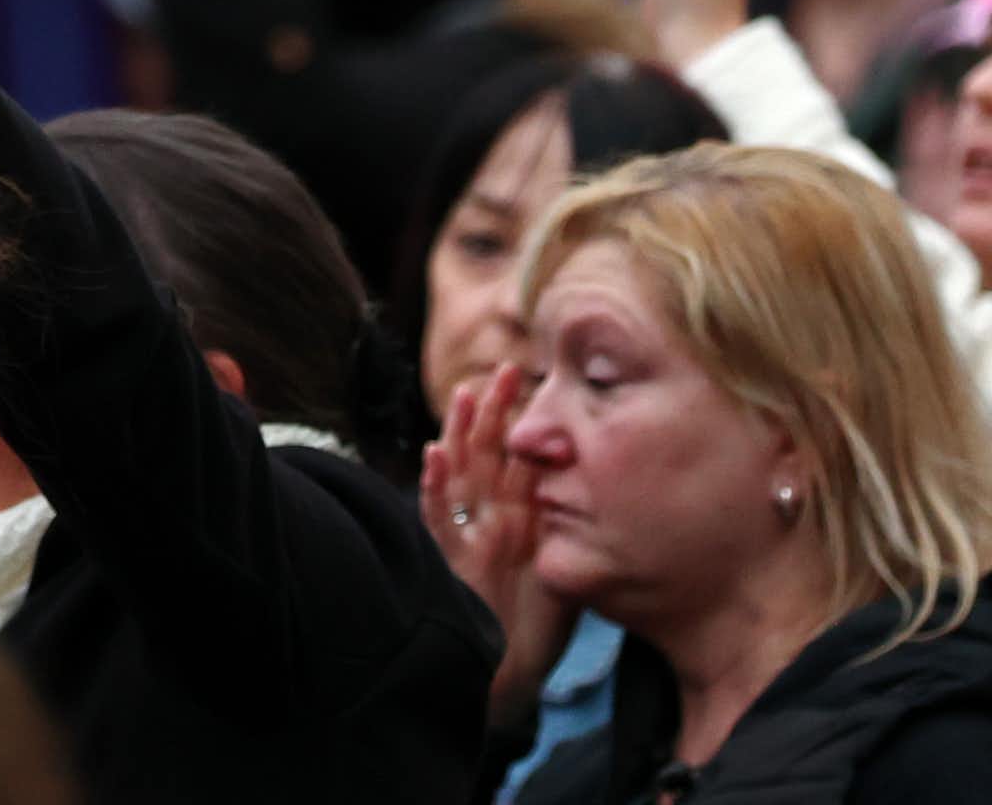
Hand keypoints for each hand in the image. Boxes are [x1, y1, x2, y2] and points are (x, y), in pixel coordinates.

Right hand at [420, 364, 572, 726]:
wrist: (509, 672)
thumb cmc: (536, 625)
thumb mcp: (568, 570)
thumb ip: (574, 534)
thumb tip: (609, 504)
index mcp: (520, 515)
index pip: (523, 456)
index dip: (529, 420)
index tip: (541, 381)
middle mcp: (491, 515)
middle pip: (490, 451)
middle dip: (498, 411)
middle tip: (510, 370)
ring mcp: (468, 532)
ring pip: (460, 472)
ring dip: (461, 433)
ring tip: (466, 394)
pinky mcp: (451, 556)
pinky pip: (438, 515)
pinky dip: (434, 485)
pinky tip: (433, 455)